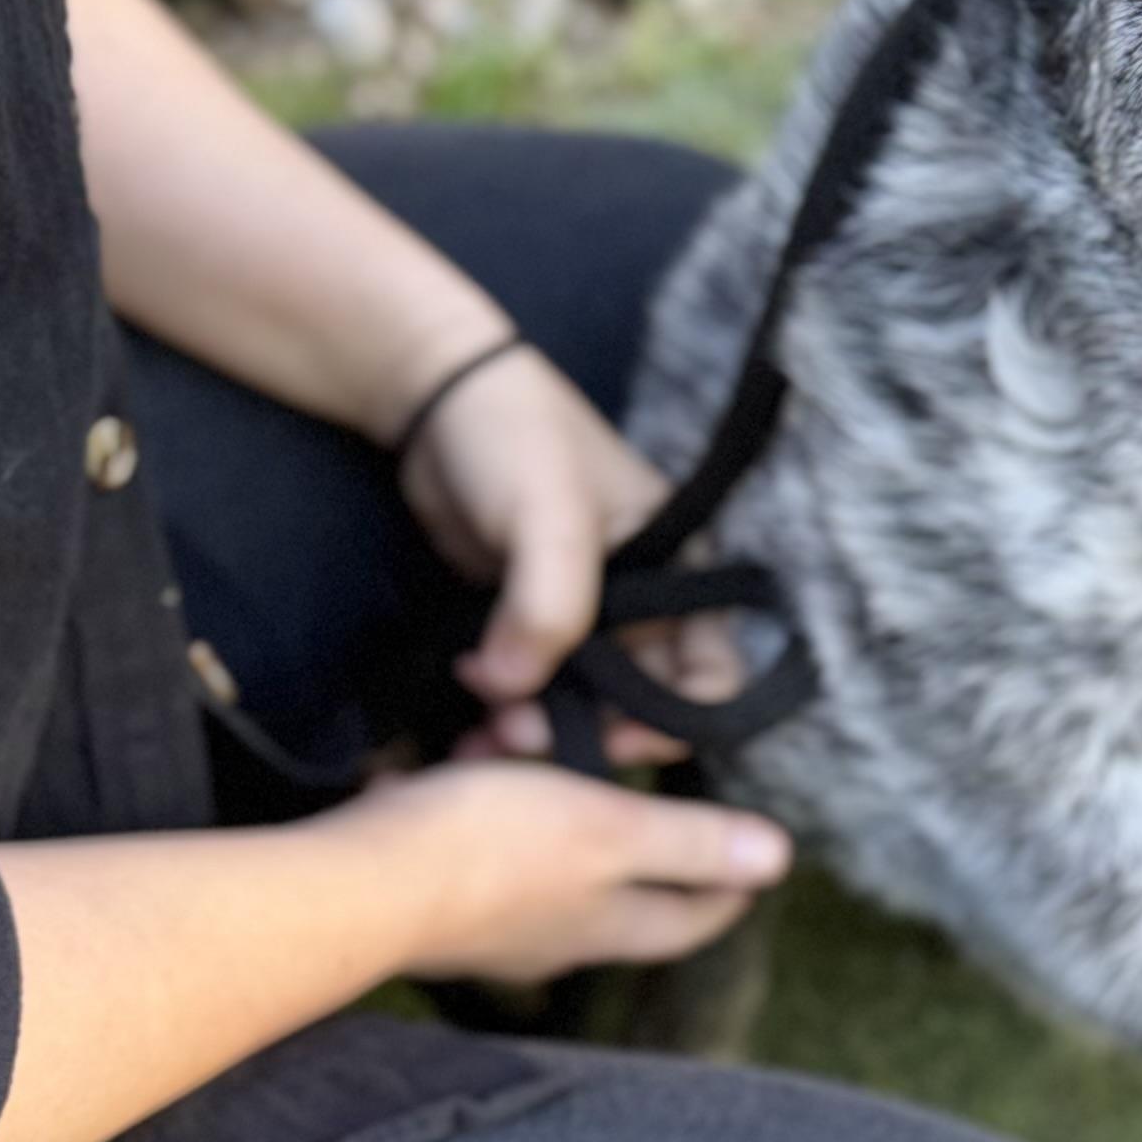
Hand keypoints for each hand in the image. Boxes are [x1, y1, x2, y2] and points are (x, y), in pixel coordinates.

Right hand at [367, 760, 790, 986]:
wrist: (352, 884)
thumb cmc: (484, 852)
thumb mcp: (607, 829)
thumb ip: (692, 843)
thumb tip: (780, 858)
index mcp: (609, 925)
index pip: (692, 918)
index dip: (730, 887)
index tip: (752, 861)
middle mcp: (554, 940)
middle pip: (625, 898)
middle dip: (645, 842)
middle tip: (658, 796)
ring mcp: (490, 929)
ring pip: (549, 870)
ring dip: (558, 813)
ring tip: (550, 758)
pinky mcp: (433, 904)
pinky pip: (483, 856)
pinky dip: (493, 812)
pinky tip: (476, 772)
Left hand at [394, 341, 742, 764]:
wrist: (430, 399)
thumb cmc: (517, 437)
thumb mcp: (549, 515)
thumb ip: (548, 606)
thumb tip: (514, 692)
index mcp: (679, 572)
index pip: (710, 675)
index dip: (675, 721)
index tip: (613, 742)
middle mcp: (642, 602)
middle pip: (638, 705)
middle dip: (587, 733)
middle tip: (520, 736)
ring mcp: (580, 616)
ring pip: (576, 705)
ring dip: (534, 730)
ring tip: (483, 737)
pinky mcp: (522, 623)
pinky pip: (524, 689)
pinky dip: (500, 714)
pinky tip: (466, 724)